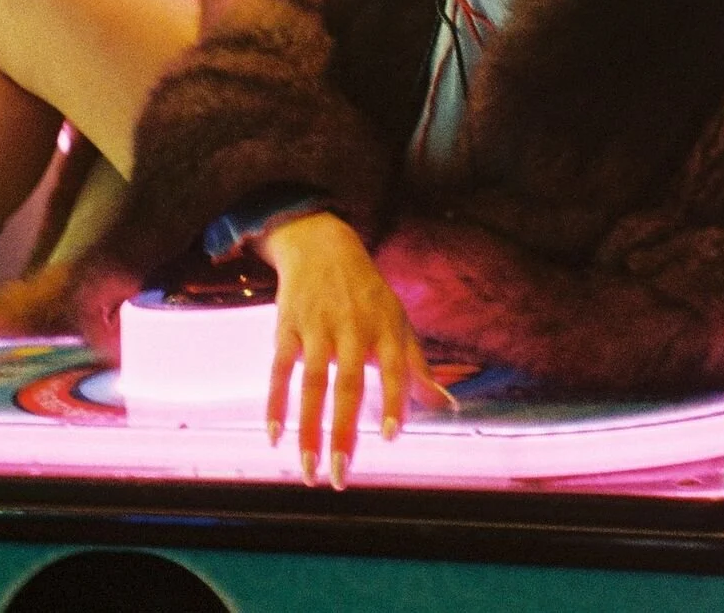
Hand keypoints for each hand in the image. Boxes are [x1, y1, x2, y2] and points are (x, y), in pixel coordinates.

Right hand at [258, 212, 453, 487]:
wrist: (323, 247)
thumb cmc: (369, 295)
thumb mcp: (400, 323)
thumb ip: (418, 368)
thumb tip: (447, 407)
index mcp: (385, 329)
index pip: (393, 369)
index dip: (395, 401)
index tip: (392, 437)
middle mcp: (352, 329)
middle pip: (348, 386)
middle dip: (343, 433)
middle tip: (341, 476)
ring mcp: (317, 328)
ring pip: (312, 384)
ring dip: (308, 429)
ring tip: (309, 467)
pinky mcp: (287, 328)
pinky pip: (280, 370)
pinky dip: (276, 402)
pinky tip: (275, 435)